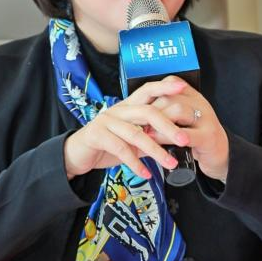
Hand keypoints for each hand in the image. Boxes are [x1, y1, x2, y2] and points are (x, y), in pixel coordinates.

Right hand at [63, 76, 192, 180]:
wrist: (77, 153)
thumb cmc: (107, 144)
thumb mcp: (131, 139)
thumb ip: (150, 137)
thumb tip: (176, 141)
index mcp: (127, 106)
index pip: (147, 90)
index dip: (164, 87)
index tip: (183, 87)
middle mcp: (118, 110)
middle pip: (147, 112)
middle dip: (168, 126)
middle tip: (185, 140)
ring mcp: (106, 121)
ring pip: (136, 133)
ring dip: (156, 150)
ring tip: (170, 163)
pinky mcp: (96, 135)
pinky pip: (120, 149)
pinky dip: (135, 163)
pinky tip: (146, 173)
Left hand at [149, 80, 229, 181]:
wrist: (221, 155)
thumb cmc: (196, 137)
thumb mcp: (183, 119)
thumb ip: (168, 110)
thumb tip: (139, 110)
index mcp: (193, 96)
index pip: (171, 82)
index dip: (153, 91)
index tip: (139, 104)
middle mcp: (200, 103)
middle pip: (171, 96)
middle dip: (151, 110)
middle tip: (137, 122)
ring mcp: (206, 119)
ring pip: (178, 111)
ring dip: (158, 122)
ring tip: (145, 133)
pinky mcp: (208, 137)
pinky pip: (185, 134)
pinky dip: (167, 138)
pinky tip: (157, 144)